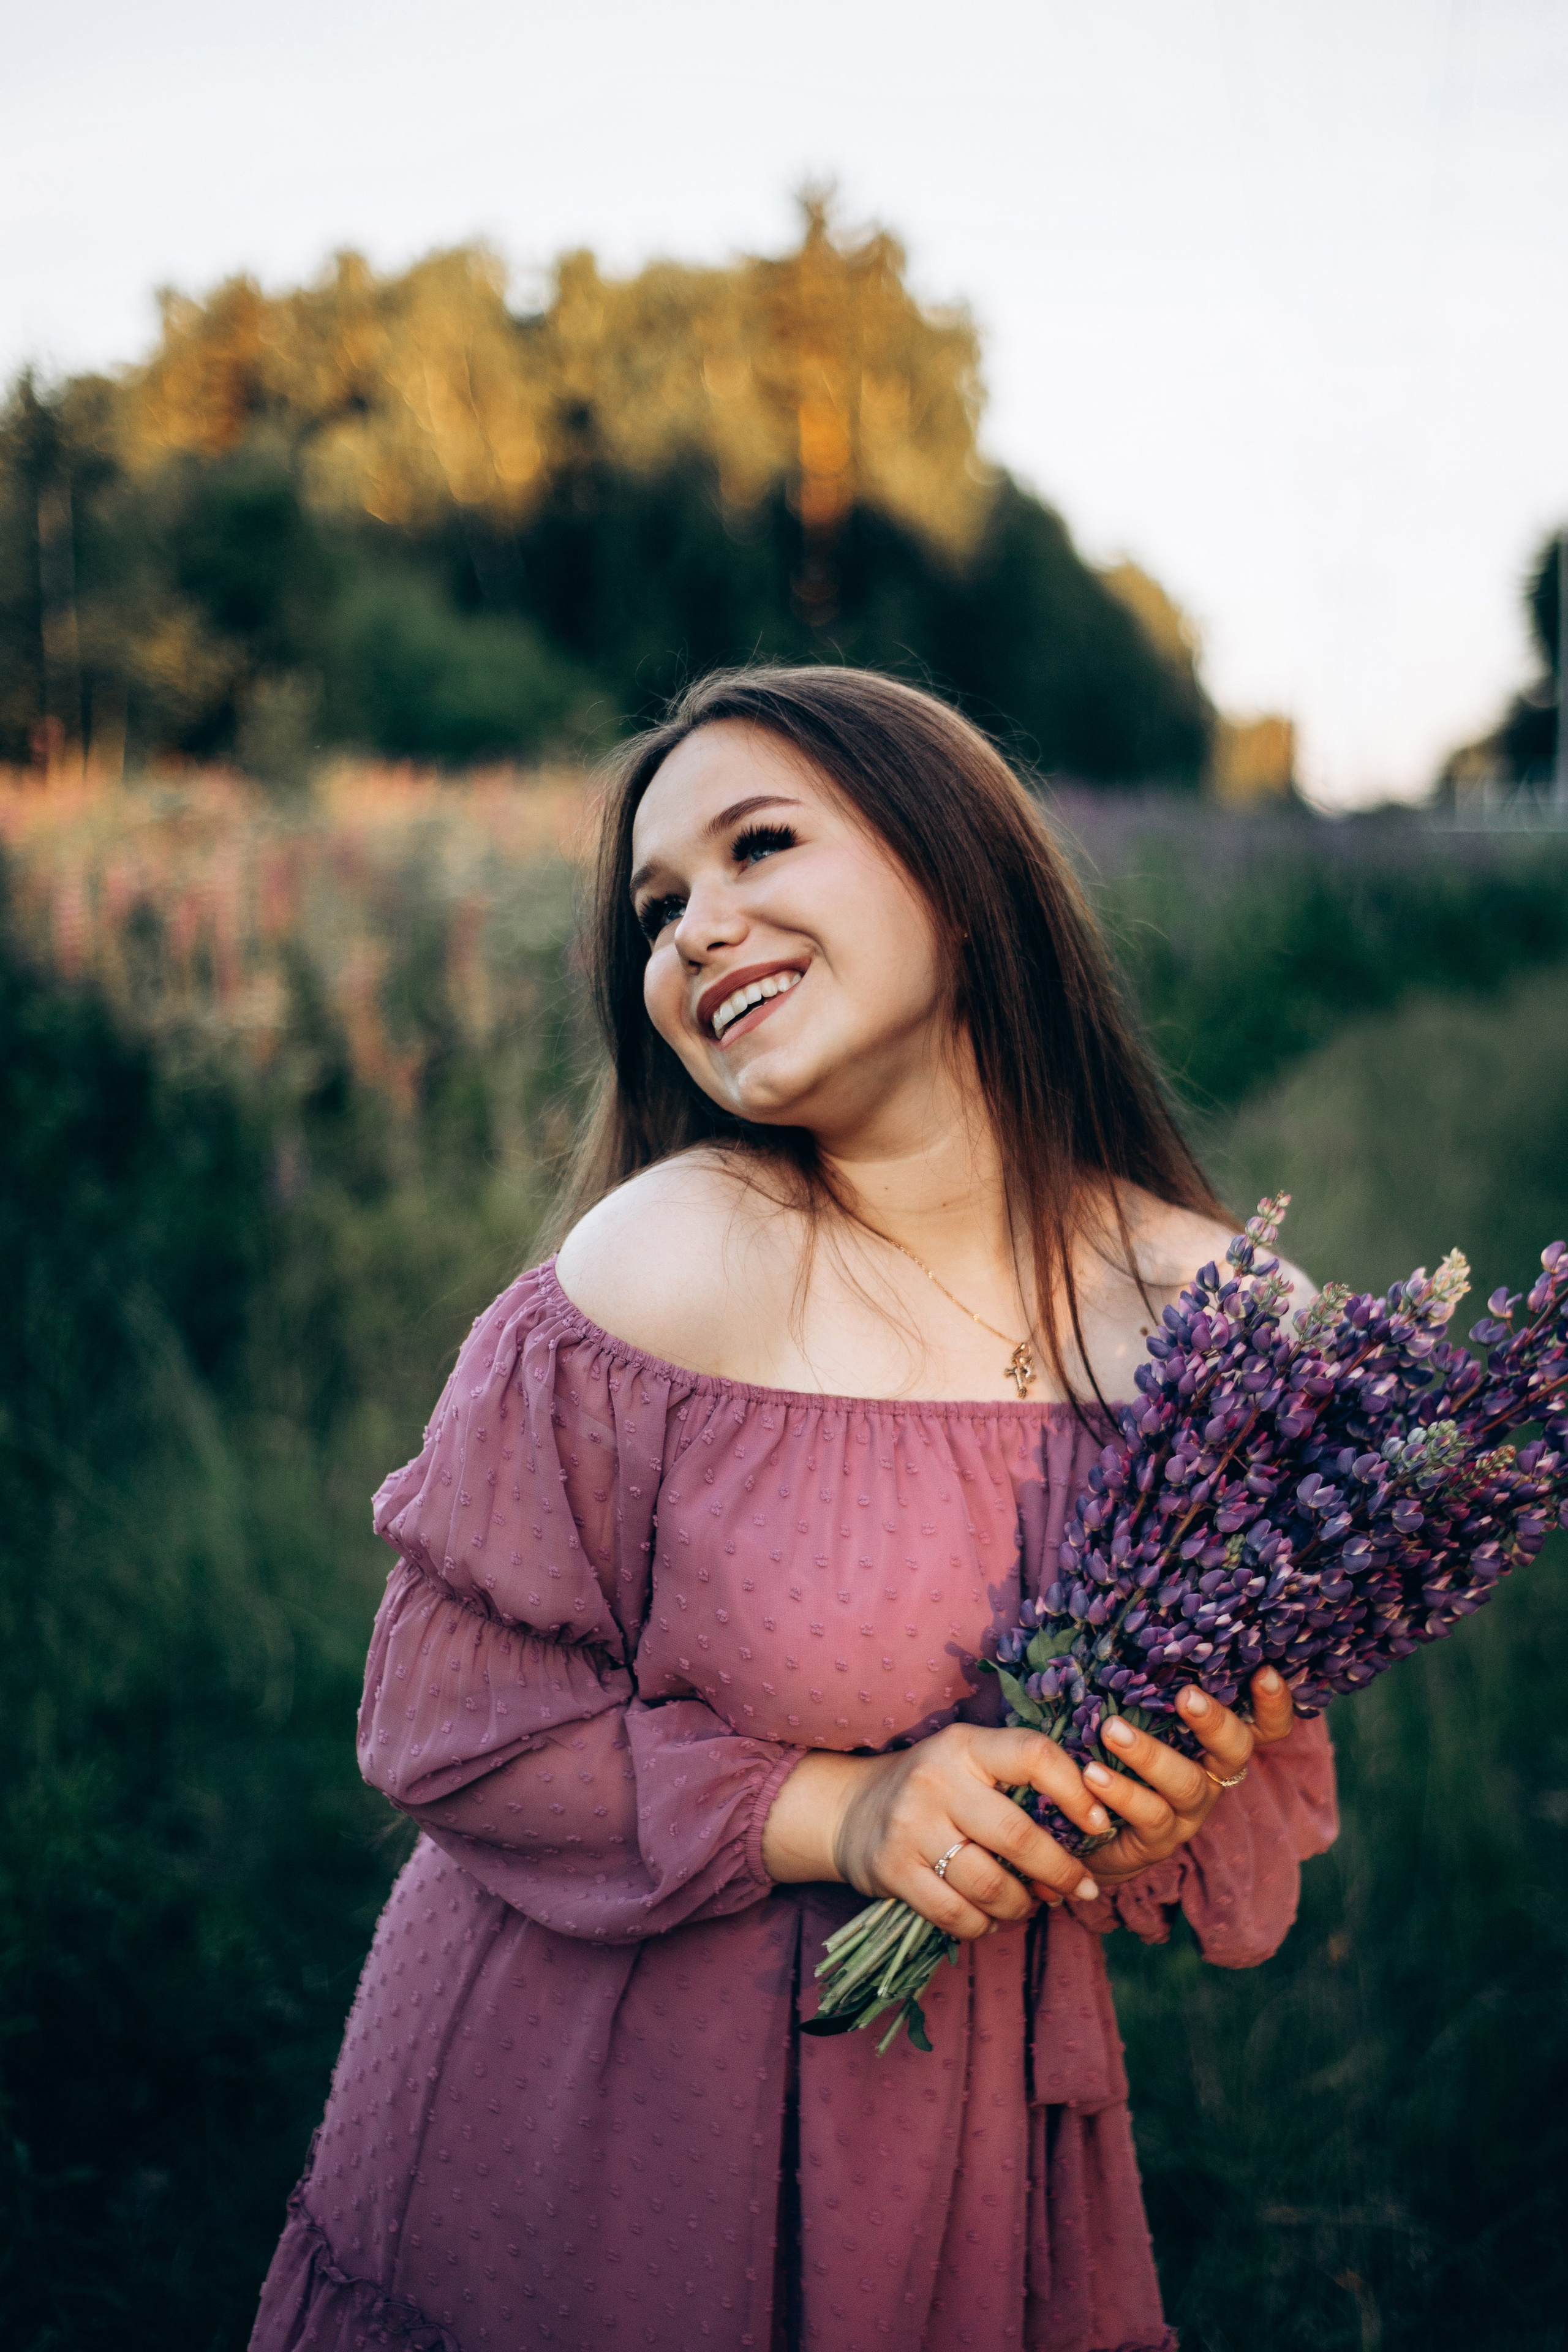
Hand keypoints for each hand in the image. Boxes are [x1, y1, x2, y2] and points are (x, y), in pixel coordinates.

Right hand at [760, 1722, 1112, 1940]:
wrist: (849, 1809)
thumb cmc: (933, 1786)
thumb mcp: (968, 1760)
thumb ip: (1018, 1777)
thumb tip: (1091, 1821)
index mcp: (965, 1745)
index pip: (1034, 1755)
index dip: (1077, 1791)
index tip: (1100, 1824)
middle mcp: (936, 1781)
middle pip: (1017, 1835)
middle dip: (1060, 1870)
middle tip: (1080, 1886)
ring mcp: (910, 1827)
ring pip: (990, 1884)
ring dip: (1023, 1904)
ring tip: (1032, 1904)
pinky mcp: (893, 1871)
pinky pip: (956, 1914)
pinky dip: (984, 1924)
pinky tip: (991, 1917)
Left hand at [1081, 1665, 1297, 1887]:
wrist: (1089, 1826)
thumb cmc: (1116, 1753)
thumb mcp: (1136, 1716)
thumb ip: (1147, 1683)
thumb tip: (1136, 1621)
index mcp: (1216, 1742)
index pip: (1264, 1726)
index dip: (1274, 1705)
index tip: (1265, 1672)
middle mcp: (1213, 1775)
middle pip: (1236, 1751)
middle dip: (1214, 1722)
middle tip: (1186, 1696)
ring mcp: (1189, 1811)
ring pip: (1187, 1783)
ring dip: (1151, 1755)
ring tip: (1112, 1730)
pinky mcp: (1159, 1840)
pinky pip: (1149, 1816)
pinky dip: (1121, 1792)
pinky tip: (1092, 1775)